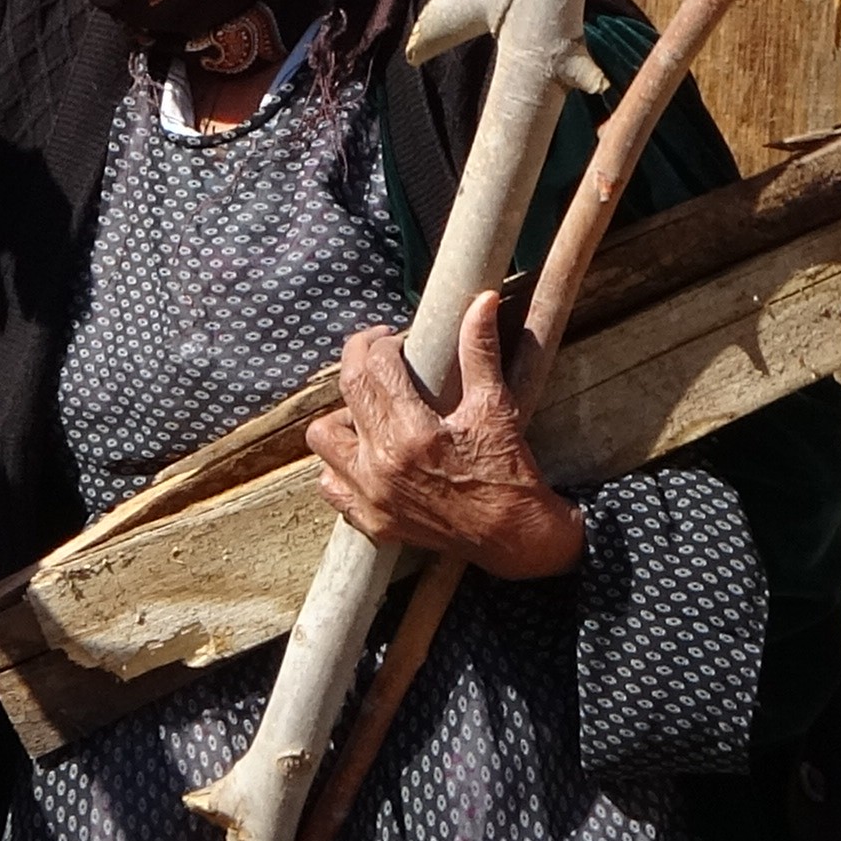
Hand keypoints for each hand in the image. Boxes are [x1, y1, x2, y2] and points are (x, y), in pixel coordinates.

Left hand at [307, 289, 587, 579]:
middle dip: (360, 360)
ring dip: (343, 414)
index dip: (383, 342)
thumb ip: (480, 351)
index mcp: (414, 433)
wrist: (516, 538)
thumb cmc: (509, 473)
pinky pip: (330, 484)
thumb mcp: (496, 407)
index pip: (376, 366)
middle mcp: (383, 465)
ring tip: (371, 407)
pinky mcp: (371, 521)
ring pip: (325, 438)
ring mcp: (372, 496)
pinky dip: (340, 464)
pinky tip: (367, 452)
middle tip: (379, 354)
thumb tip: (481, 302)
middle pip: (348, 390)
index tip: (397, 339)